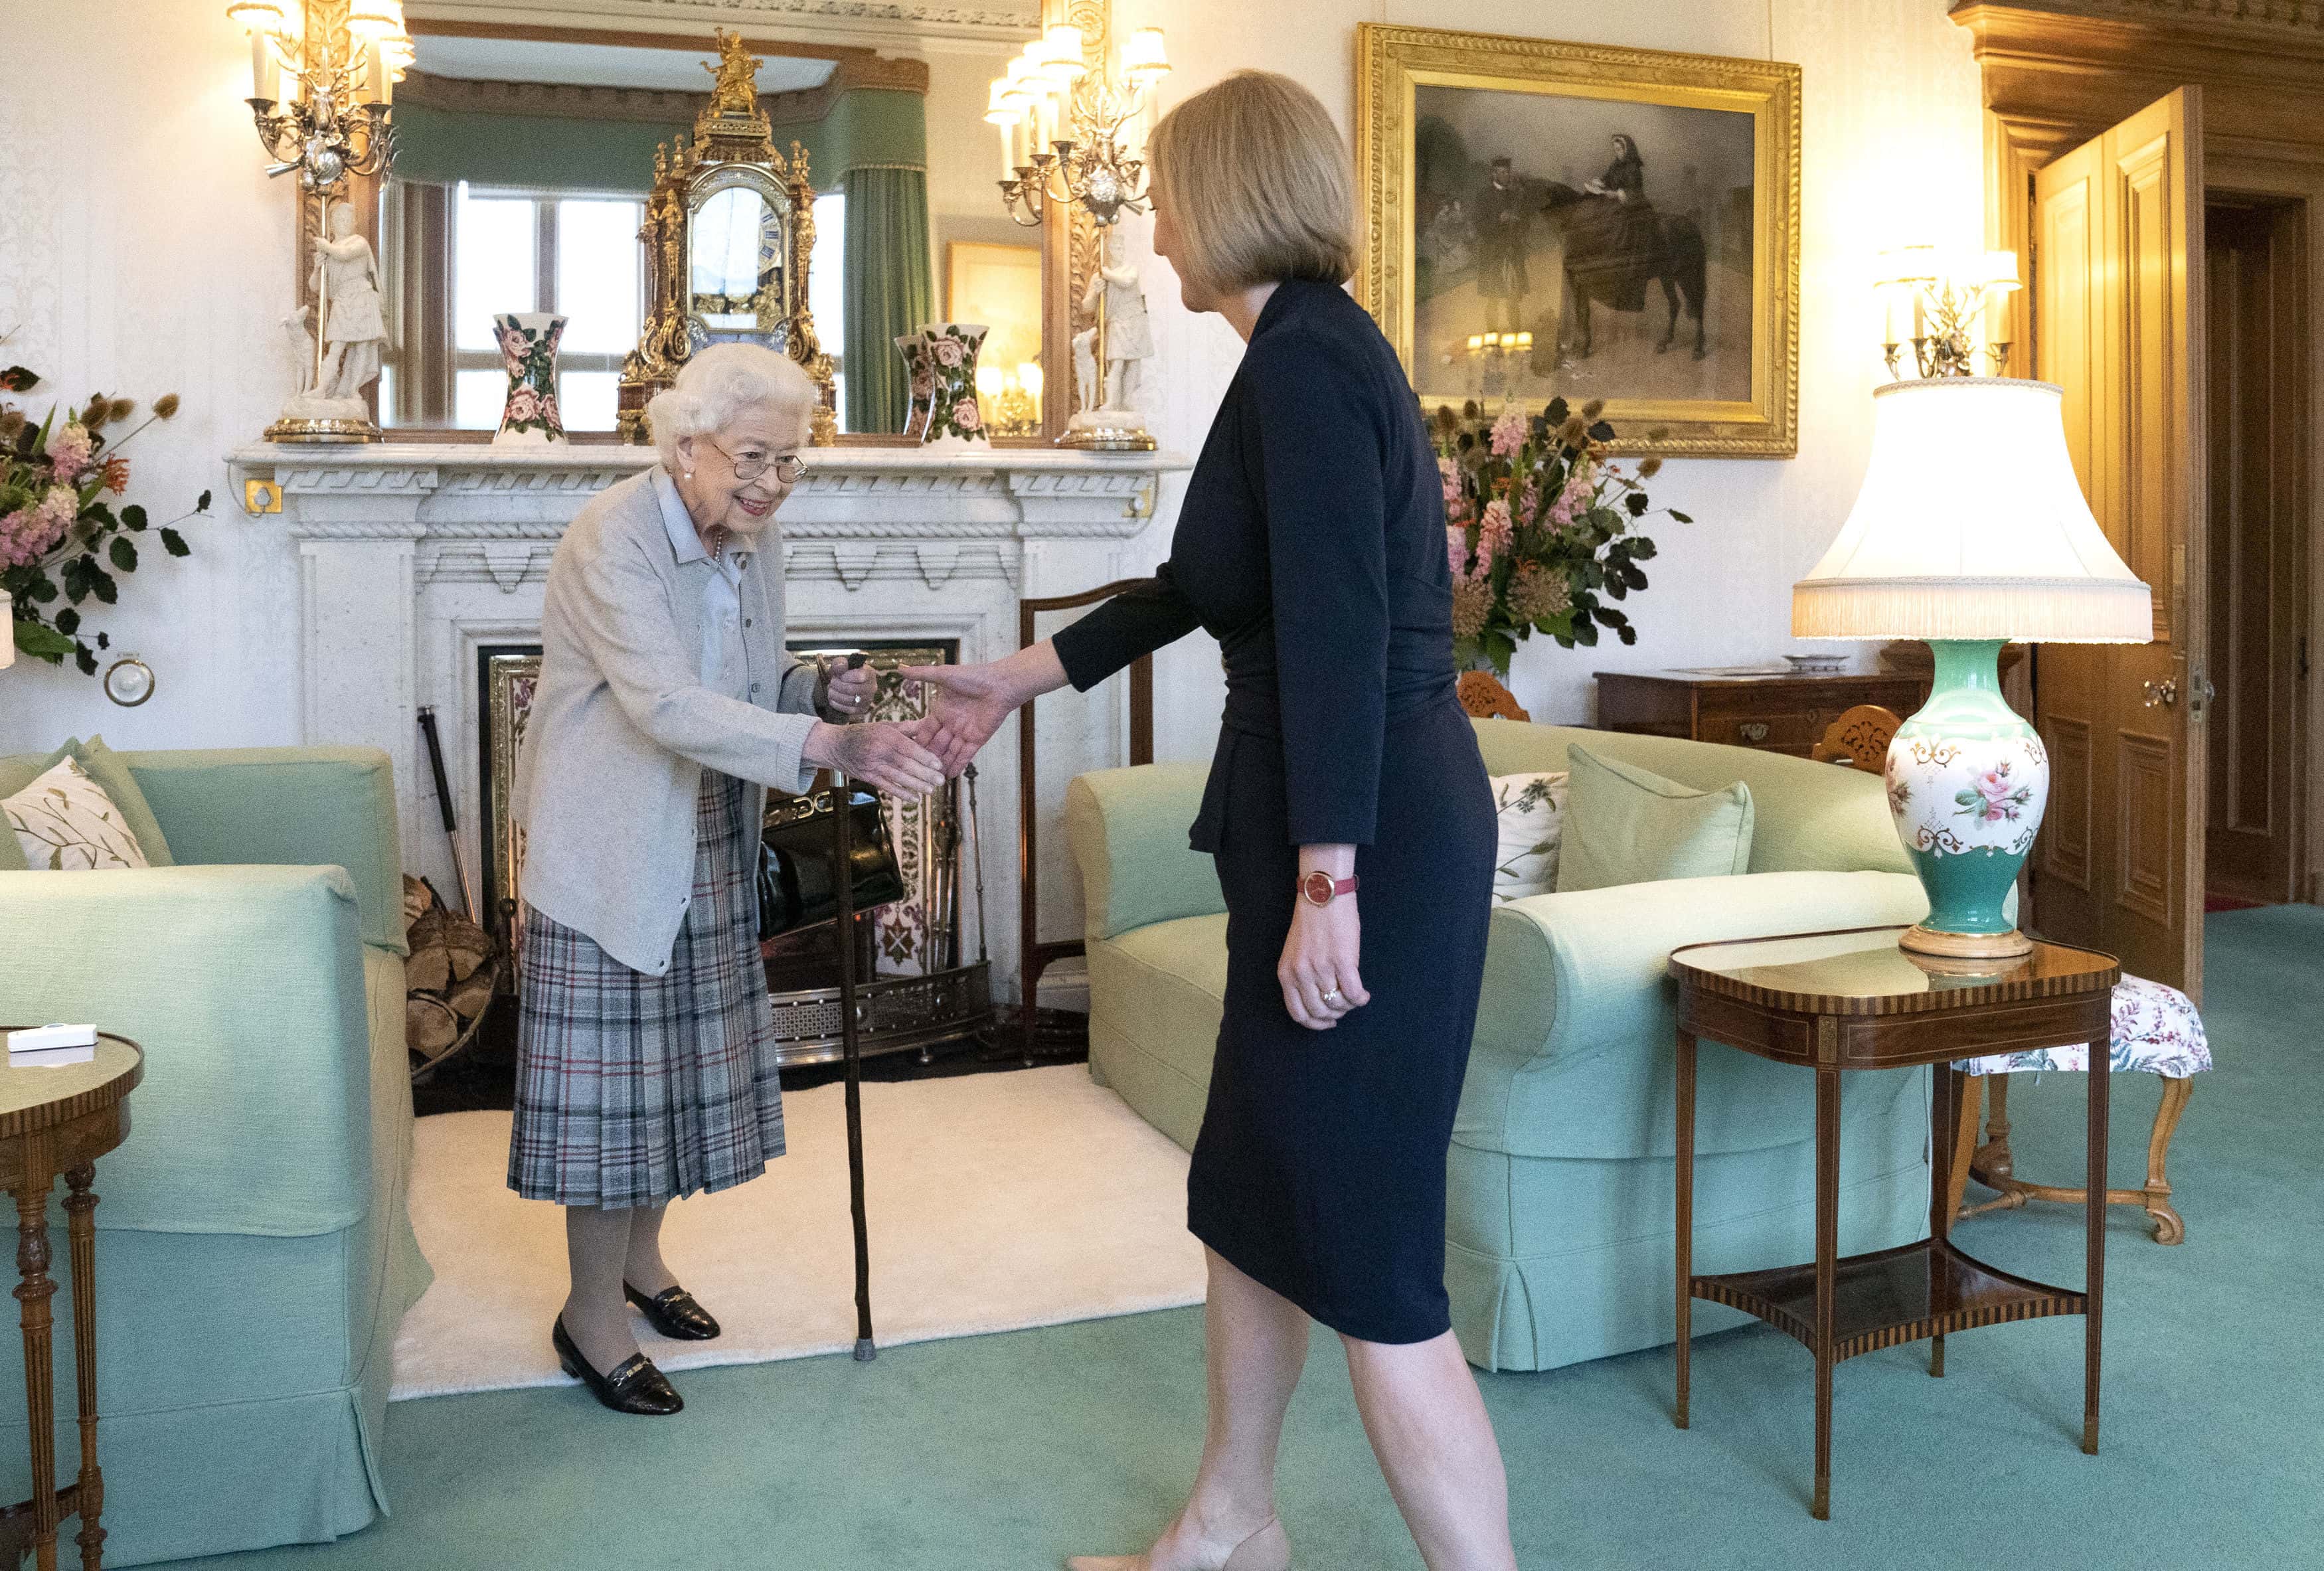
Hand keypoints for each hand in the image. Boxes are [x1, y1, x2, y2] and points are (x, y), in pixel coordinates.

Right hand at [805, 716, 946, 797]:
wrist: (836, 746)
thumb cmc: (864, 733)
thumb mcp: (884, 726)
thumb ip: (907, 728)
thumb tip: (929, 725)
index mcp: (885, 736)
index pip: (909, 748)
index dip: (925, 757)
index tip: (939, 764)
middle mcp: (879, 752)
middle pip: (905, 765)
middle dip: (925, 774)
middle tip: (941, 780)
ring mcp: (872, 766)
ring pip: (898, 778)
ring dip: (916, 785)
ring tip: (931, 790)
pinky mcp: (868, 778)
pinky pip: (887, 787)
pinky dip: (901, 794)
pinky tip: (914, 798)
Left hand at [825, 660, 877, 721]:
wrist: (845, 686)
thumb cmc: (844, 674)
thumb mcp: (840, 665)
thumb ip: (839, 663)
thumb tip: (841, 665)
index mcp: (869, 673)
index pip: (860, 676)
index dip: (846, 676)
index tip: (839, 676)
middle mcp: (872, 687)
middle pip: (852, 689)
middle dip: (837, 686)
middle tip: (832, 682)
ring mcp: (868, 700)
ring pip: (849, 700)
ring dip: (835, 695)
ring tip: (831, 690)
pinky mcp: (862, 710)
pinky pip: (848, 710)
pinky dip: (837, 704)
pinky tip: (833, 698)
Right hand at [900, 660, 1023, 777]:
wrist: (1001, 684)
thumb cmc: (974, 676)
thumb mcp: (944, 675)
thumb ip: (922, 674)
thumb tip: (899, 669)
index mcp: (941, 710)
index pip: (925, 730)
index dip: (917, 741)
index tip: (904, 752)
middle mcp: (951, 723)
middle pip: (936, 744)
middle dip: (926, 757)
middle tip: (914, 771)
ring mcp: (964, 732)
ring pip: (949, 752)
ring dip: (941, 765)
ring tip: (929, 778)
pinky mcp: (977, 739)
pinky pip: (965, 755)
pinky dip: (958, 765)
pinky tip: (948, 776)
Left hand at [1278, 893, 1368, 1030]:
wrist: (1322, 895)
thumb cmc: (1311, 921)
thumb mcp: (1295, 953)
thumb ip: (1302, 976)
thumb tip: (1320, 999)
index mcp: (1286, 973)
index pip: (1298, 1013)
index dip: (1315, 1023)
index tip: (1327, 1022)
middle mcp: (1301, 974)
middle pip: (1319, 1012)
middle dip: (1335, 1015)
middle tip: (1344, 1007)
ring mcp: (1321, 969)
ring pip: (1338, 1004)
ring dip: (1349, 1006)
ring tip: (1355, 997)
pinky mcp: (1342, 962)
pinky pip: (1353, 993)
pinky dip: (1361, 999)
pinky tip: (1364, 994)